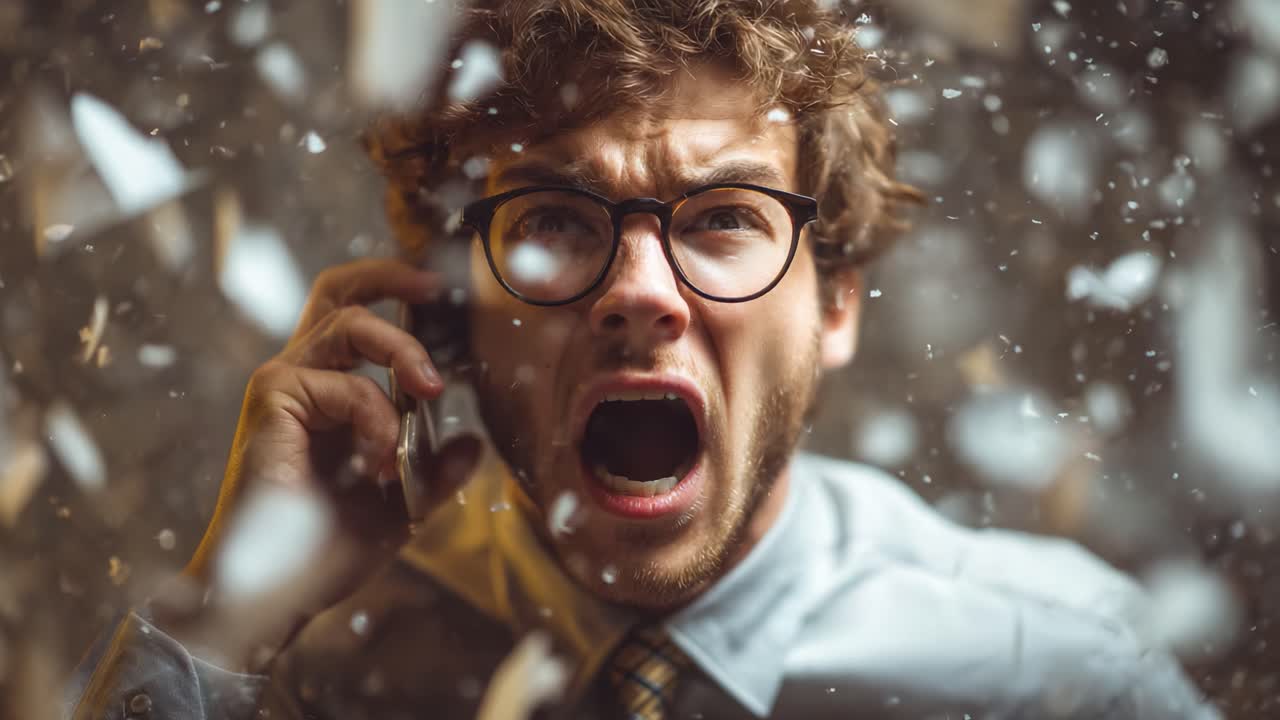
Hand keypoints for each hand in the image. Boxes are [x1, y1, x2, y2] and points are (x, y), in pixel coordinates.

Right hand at [169, 259, 480, 665]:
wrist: (275, 591)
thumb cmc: (324, 549)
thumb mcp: (400, 504)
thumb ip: (435, 470)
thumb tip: (473, 443)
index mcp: (325, 392)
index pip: (351, 315)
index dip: (390, 288)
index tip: (439, 291)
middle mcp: (299, 377)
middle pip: (338, 292)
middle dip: (391, 278)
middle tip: (438, 292)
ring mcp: (282, 386)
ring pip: (349, 324)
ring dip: (402, 351)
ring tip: (429, 391)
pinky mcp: (272, 402)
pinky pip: (346, 385)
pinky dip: (377, 418)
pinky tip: (380, 462)